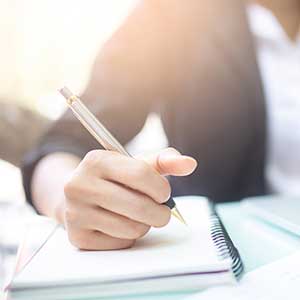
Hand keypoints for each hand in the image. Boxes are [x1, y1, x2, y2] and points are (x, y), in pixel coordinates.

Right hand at [63, 148, 196, 249]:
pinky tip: (121, 224)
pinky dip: (129, 236)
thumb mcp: (136, 164)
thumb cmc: (115, 178)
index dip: (161, 188)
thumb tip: (190, 164)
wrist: (81, 195)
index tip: (163, 194)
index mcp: (97, 160)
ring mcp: (76, 212)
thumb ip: (164, 161)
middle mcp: (79, 185)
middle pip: (139, 206)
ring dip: (145, 224)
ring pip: (132, 228)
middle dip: (160, 212)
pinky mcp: (78, 237)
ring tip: (139, 215)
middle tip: (161, 210)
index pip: (141, 174)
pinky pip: (121, 243)